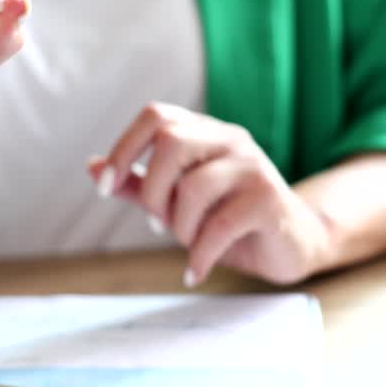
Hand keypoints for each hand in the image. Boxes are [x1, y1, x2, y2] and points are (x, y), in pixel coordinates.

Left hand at [90, 103, 332, 286]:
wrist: (292, 242)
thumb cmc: (228, 218)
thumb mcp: (177, 202)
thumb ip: (139, 184)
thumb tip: (93, 168)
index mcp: (203, 131)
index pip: (155, 115)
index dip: (124, 148)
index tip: (107, 188)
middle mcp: (229, 138)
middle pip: (172, 141)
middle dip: (152, 191)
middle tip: (156, 222)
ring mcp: (253, 165)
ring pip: (194, 186)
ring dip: (180, 226)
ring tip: (189, 243)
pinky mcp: (269, 198)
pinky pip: (220, 224)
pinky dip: (199, 254)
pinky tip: (195, 270)